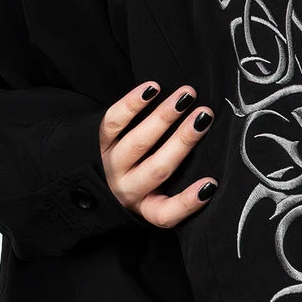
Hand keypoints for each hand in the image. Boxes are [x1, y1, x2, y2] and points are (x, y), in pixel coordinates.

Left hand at [99, 81, 217, 227]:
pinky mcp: (96, 143)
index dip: (188, 201)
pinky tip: (153, 88)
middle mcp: (127, 190)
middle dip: (183, 141)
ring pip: (137, 142)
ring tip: (185, 96)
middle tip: (204, 116)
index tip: (210, 183)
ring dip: (163, 117)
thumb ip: (179, 186)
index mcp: (146, 208)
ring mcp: (109, 166)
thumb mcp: (155, 197)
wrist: (90, 177)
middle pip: (157, 169)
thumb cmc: (139, 181)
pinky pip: (113, 122)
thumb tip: (211, 162)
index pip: (167, 214)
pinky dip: (132, 104)